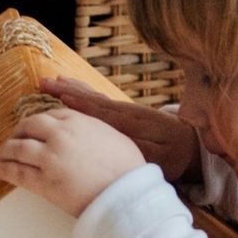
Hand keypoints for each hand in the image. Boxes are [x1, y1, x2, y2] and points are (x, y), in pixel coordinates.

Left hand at [0, 105, 144, 218]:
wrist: (125, 195)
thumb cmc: (126, 168)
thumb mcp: (112, 135)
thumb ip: (92, 128)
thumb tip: (85, 132)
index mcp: (77, 120)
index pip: (48, 115)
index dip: (37, 123)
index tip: (32, 129)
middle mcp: (60, 135)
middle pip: (28, 127)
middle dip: (18, 133)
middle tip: (13, 139)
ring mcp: (50, 158)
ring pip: (18, 148)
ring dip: (5, 150)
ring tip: (0, 155)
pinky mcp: (44, 182)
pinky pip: (18, 173)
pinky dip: (6, 170)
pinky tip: (0, 170)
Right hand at [38, 76, 200, 183]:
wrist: (193, 145)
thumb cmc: (175, 155)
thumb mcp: (159, 156)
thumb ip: (137, 146)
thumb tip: (115, 140)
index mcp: (129, 123)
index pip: (97, 110)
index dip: (77, 101)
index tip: (57, 93)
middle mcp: (124, 112)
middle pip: (91, 99)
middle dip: (67, 90)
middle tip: (44, 82)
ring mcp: (125, 111)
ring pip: (94, 97)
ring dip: (73, 89)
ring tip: (53, 81)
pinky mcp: (126, 114)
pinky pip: (100, 101)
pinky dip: (86, 94)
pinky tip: (76, 92)